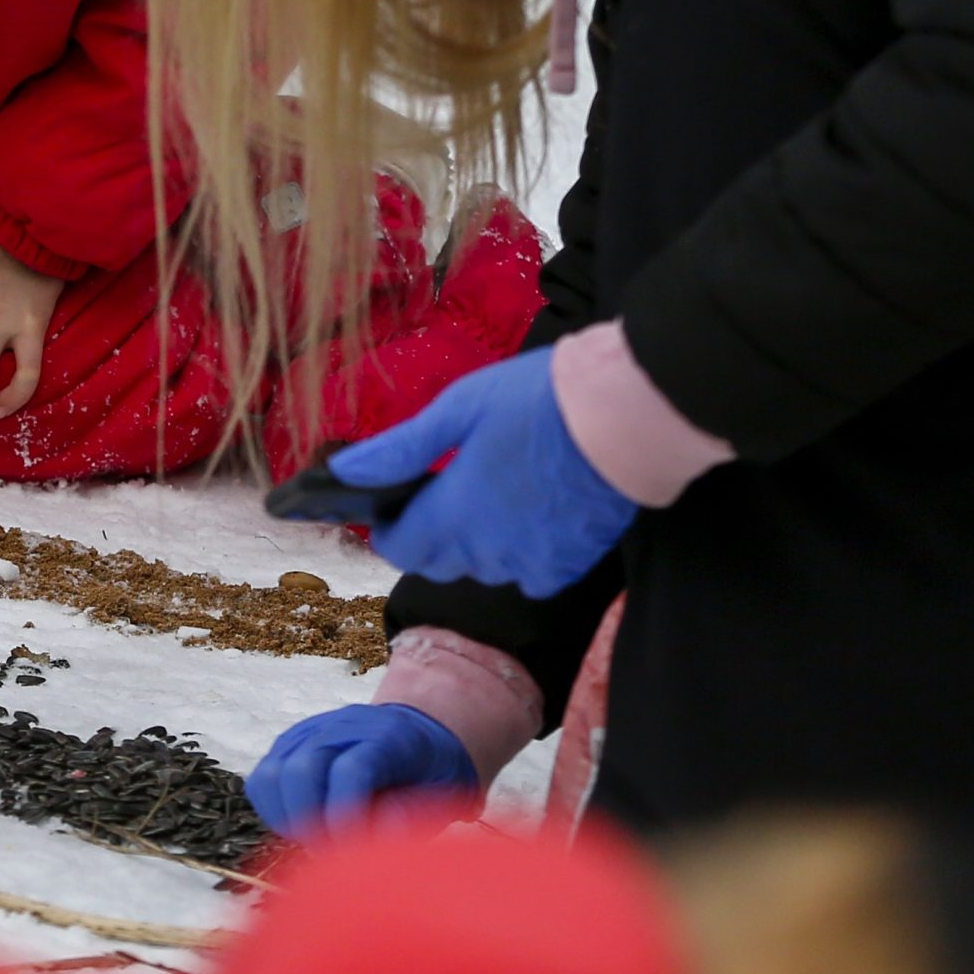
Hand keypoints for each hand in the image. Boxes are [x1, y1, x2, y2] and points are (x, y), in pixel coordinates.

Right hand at [246, 704, 477, 838]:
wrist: (416, 728)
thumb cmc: (432, 772)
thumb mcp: (443, 791)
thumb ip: (411, 812)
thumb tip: (377, 836)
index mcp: (387, 736)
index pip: (351, 770)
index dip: (346, 814)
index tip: (351, 851)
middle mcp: (341, 727)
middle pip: (302, 769)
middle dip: (311, 822)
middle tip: (332, 854)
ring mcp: (308, 733)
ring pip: (272, 774)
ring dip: (288, 818)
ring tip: (315, 842)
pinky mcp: (287, 746)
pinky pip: (262, 781)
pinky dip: (274, 812)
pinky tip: (301, 829)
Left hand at [333, 346, 637, 597]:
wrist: (630, 415)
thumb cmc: (538, 401)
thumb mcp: (459, 409)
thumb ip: (399, 449)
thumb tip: (343, 470)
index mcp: (455, 513)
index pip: (400, 549)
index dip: (388, 531)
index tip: (389, 506)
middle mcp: (490, 550)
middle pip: (439, 562)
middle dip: (427, 535)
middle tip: (438, 492)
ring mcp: (533, 562)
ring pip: (485, 568)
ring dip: (474, 543)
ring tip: (488, 494)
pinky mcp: (573, 563)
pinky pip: (531, 573)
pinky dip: (520, 553)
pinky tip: (529, 515)